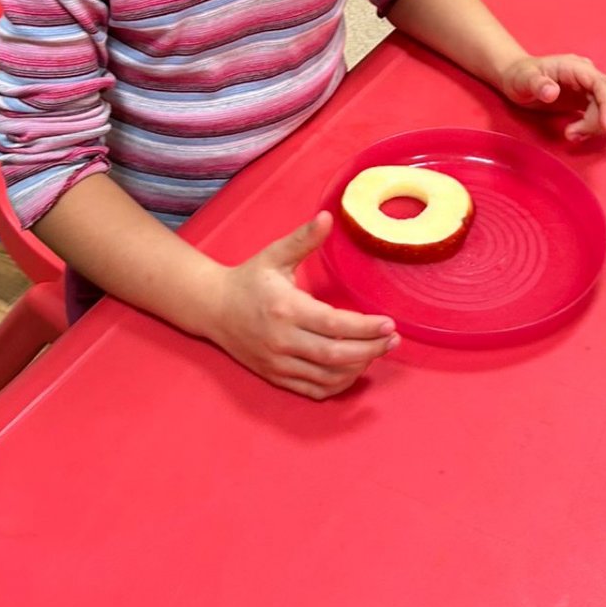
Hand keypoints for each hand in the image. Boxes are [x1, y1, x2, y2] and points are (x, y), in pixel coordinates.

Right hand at [209, 212, 398, 400]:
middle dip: (371, 349)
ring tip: (378, 352)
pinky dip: (338, 385)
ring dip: (358, 368)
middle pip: (337, 354)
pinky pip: (314, 390)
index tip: (390, 324)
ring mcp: (278, 362)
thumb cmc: (248, 279)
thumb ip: (303, 238)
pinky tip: (353, 370)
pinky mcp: (275, 376)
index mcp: (286, 308)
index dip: (366, 328)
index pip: (335, 324)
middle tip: (393, 340)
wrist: (212, 308)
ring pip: (328, 376)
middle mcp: (282, 340)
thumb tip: (328, 216)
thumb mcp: (274, 255)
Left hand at [500, 53, 605, 142]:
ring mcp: (588, 88)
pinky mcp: (586, 100)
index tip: (605, 125)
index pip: (601, 84)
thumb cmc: (519, 76)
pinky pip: (600, 114)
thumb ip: (537, 84)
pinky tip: (574, 133)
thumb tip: (553, 92)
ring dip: (595, 126)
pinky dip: (592, 127)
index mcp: (575, 67)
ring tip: (570, 134)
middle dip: (597, 120)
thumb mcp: (523, 80)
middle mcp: (587, 76)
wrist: (516, 78)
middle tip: (572, 134)